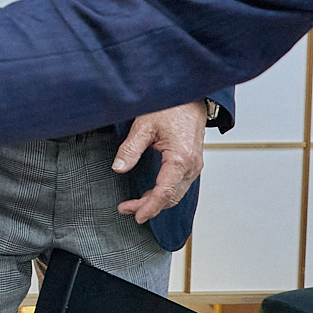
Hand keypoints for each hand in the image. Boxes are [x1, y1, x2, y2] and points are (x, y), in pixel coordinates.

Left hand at [111, 100, 207, 223]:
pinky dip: (165, 193)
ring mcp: (195, 166)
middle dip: (149, 207)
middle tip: (127, 209)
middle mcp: (192, 166)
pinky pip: (179, 185)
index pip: (164, 193)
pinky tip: (151, 194)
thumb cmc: (171, 107)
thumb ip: (130, 149)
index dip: (149, 207)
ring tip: (135, 204)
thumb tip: (118, 168)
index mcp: (181, 159)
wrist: (191, 97)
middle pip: (170, 197)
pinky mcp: (192, 163)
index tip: (135, 215)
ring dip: (156, 201)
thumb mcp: (144, 125)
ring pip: (176, 193)